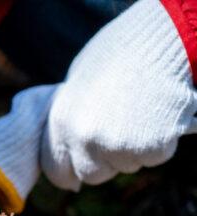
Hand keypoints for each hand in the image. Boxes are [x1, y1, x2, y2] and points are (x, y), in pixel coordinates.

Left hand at [41, 0, 196, 189]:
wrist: (160, 39)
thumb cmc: (120, 53)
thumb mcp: (79, 81)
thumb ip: (71, 116)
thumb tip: (69, 144)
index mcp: (61, 122)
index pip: (56, 169)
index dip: (70, 172)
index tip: (79, 172)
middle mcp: (83, 139)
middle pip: (92, 174)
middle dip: (106, 162)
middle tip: (121, 136)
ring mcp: (116, 146)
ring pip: (126, 166)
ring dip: (134, 149)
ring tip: (142, 114)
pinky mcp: (149, 147)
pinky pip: (155, 156)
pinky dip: (161, 142)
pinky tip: (160, 116)